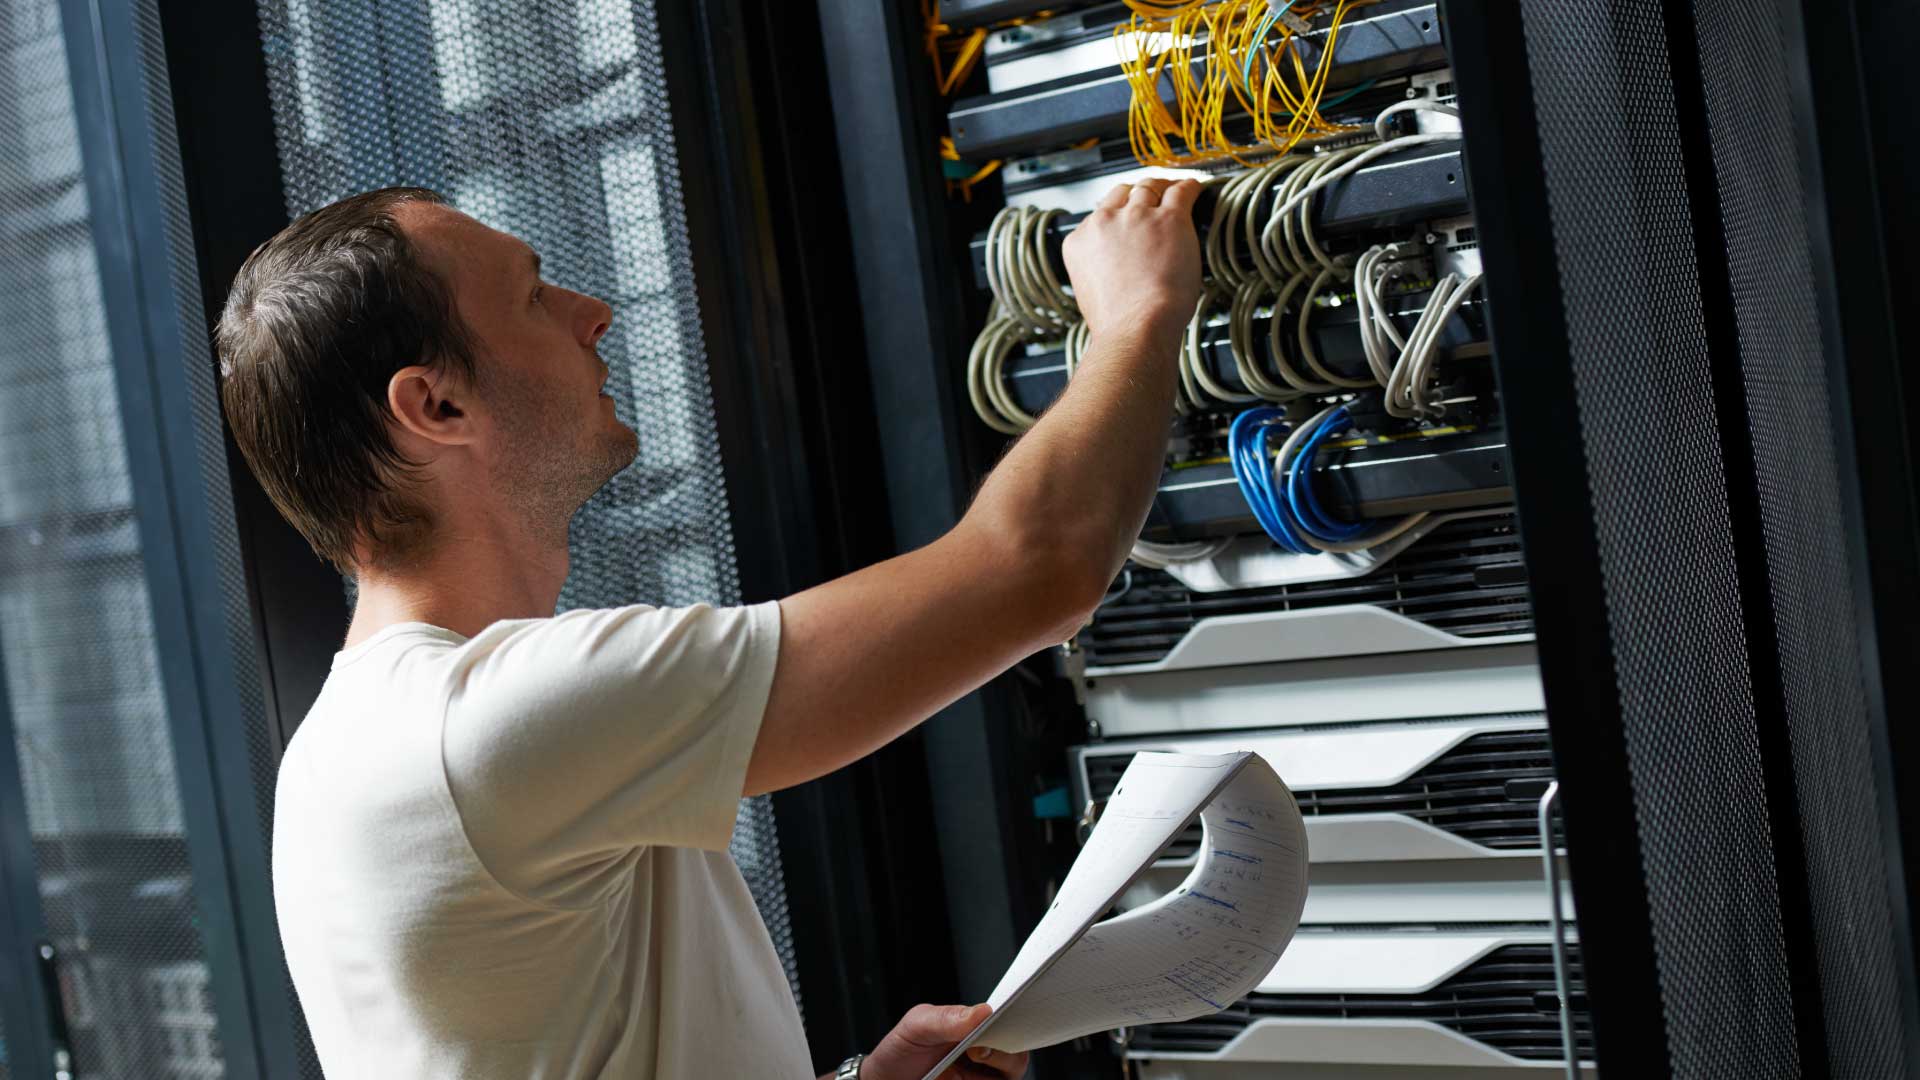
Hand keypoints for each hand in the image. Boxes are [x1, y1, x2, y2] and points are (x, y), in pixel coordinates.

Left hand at [858, 1003, 1029, 1079]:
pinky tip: (955, 1079)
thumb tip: (983, 1011)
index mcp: (977, 1030)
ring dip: (993, 1074)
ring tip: (966, 1063)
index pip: (1012, 1025)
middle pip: (1017, 1059)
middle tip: (977, 1050)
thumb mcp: (917, 1026)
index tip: (1001, 1022)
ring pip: (1007, 1078)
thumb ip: (947, 1018)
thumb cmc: (901, 1051)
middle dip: (1006, 1055)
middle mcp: (986, 1057)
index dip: (1017, 1023)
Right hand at [1061, 176, 1202, 351]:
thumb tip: (1114, 268)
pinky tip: (1195, 189)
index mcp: (1080, 241)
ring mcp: (1136, 217)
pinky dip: (1189, 188)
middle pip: (1124, 193)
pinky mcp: (1169, 219)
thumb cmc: (1118, 322)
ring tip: (1174, 190)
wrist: (1136, 328)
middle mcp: (1105, 222)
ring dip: (1163, 188)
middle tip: (1152, 198)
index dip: (1117, 211)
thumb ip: (1098, 268)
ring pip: (1150, 188)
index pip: (1100, 212)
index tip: (1127, 214)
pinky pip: (1181, 191)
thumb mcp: (1090, 291)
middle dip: (1139, 194)